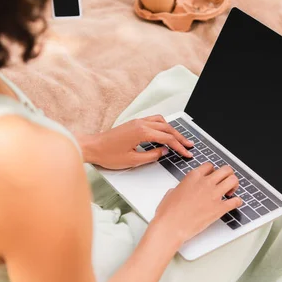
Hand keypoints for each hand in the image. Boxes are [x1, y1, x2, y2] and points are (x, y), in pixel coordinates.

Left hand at [77, 115, 193, 169]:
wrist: (92, 147)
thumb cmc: (108, 154)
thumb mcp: (132, 160)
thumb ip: (151, 156)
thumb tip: (163, 151)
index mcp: (142, 132)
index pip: (167, 139)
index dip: (179, 147)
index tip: (187, 152)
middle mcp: (141, 124)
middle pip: (167, 128)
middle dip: (180, 137)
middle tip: (190, 145)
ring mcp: (137, 122)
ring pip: (161, 122)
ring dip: (172, 130)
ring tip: (180, 139)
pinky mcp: (133, 123)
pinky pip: (153, 120)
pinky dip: (163, 125)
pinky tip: (165, 131)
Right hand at [151, 163, 241, 247]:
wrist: (171, 226)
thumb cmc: (169, 212)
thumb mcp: (172, 192)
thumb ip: (183, 187)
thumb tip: (185, 189)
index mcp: (193, 177)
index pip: (210, 165)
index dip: (213, 171)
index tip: (213, 176)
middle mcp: (205, 183)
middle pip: (226, 170)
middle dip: (227, 175)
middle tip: (226, 181)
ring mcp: (214, 195)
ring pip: (233, 180)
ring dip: (234, 185)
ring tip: (230, 191)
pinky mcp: (219, 208)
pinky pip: (236, 201)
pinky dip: (237, 201)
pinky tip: (235, 203)